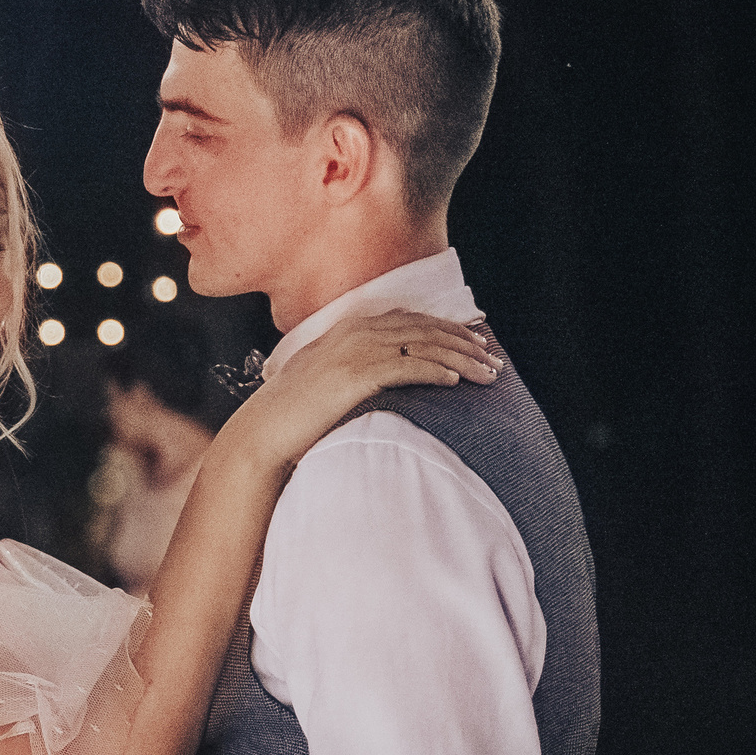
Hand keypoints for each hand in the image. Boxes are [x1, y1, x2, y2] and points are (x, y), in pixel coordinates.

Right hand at [226, 309, 498, 472]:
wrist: (262, 434)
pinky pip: (408, 366)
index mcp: (347, 329)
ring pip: (423, 345)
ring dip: (461, 358)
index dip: (446, 330)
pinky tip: (457, 381)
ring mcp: (354, 350)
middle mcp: (353, 332)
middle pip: (424, 329)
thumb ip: (352, 371)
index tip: (473, 342)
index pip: (410, 321)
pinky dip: (436, 370)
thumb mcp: (323, 382)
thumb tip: (381, 380)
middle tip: (493, 359)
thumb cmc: (291, 417)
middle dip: (463, 342)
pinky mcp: (356, 374)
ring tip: (488, 373)